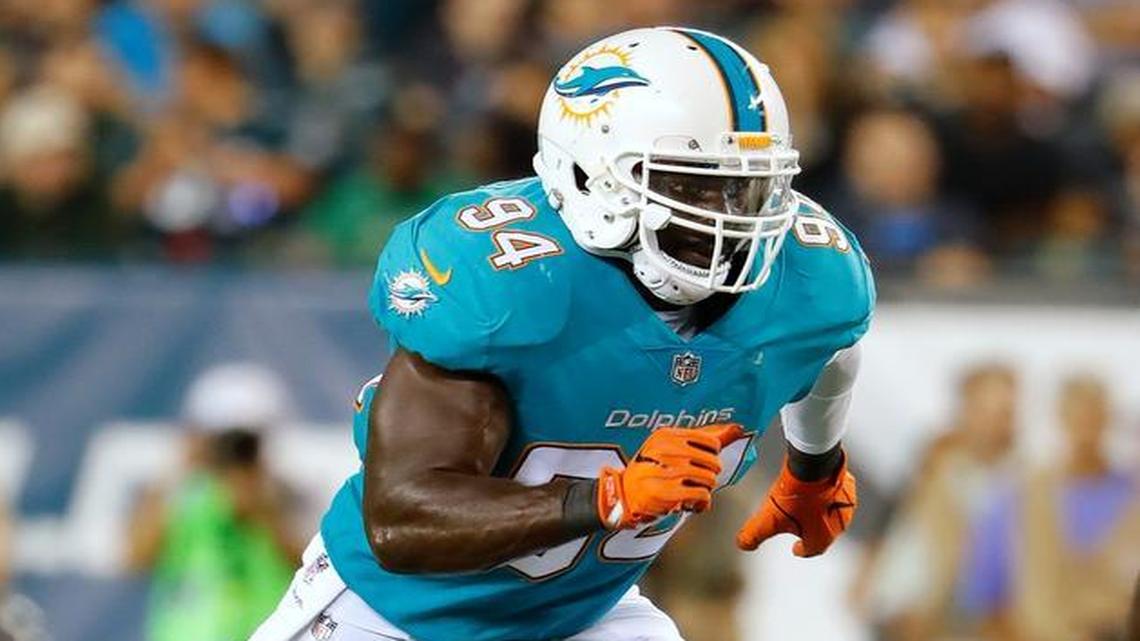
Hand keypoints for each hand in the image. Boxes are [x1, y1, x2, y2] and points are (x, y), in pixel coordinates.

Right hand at [597, 423, 745, 529]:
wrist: (624, 496)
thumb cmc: (650, 471)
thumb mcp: (672, 449)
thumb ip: (705, 439)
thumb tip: (737, 428)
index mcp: (666, 435)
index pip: (710, 441)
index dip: (712, 456)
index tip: (701, 462)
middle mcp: (664, 450)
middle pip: (712, 462)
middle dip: (709, 475)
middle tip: (696, 480)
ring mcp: (664, 471)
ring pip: (709, 479)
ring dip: (704, 490)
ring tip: (692, 492)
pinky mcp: (666, 493)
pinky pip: (702, 495)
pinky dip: (701, 502)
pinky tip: (691, 502)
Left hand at [736, 451, 855, 556]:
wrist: (813, 465)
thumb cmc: (796, 495)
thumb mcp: (767, 519)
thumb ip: (754, 535)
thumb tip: (744, 544)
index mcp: (822, 538)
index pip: (813, 549)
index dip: (802, 549)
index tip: (796, 548)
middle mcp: (839, 525)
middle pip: (824, 532)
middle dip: (811, 530)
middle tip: (799, 526)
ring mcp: (845, 504)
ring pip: (833, 513)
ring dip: (821, 513)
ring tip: (806, 506)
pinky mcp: (847, 486)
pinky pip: (837, 494)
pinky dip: (828, 495)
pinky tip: (817, 488)